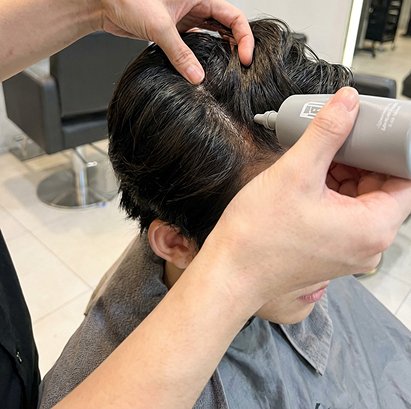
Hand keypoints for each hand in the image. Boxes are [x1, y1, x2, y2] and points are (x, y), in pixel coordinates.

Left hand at [98, 0, 253, 83]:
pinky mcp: (176, 30)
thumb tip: (196, 76)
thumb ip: (179, 53)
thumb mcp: (159, 26)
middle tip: (241, 67)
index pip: (234, 16)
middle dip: (237, 46)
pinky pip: (196, 43)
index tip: (245, 57)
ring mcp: (187, 18)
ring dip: (222, 51)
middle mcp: (196, 5)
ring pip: (214, 35)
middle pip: (228, 26)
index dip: (244, 37)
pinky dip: (202, 56)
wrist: (105, 4)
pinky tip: (205, 67)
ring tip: (228, 69)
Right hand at [205, 87, 410, 307]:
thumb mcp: (295, 173)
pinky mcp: (333, 253)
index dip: (394, 151)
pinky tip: (312, 182)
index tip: (376, 132)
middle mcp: (369, 245)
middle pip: (385, 190)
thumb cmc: (259, 234)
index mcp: (372, 227)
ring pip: (363, 202)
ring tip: (320, 159)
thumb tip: (348, 101)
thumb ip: (326, 132)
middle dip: (365, 160)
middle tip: (341, 138)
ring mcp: (351, 252)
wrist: (232, 272)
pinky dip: (335, 195)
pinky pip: (346, 217)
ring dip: (347, 176)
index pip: (407, 180)